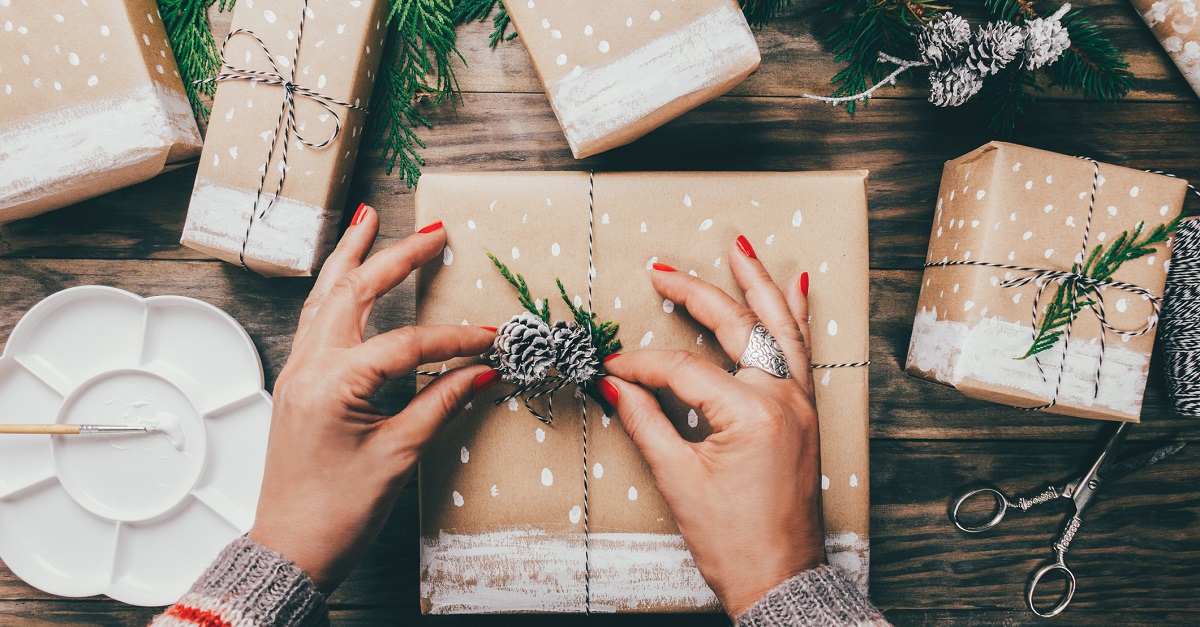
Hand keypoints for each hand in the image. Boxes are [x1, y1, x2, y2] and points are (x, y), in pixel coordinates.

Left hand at [247, 206, 497, 591]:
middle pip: (354, 293)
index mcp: (332, 383)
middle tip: (432, 230)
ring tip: (367, 220)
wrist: (289, 547)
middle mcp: (308, 366)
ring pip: (325, 297)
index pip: (406, 344)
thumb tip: (483, 372)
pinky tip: (346, 277)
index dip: (455, 339)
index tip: (492, 338)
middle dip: (394, 256)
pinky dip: (334, 289)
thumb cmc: (337, 510)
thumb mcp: (398, 456)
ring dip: (351, 257)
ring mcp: (297, 371)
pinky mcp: (298, 383)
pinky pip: (315, 319)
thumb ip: (441, 405)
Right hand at [599, 236, 823, 617]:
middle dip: (696, 294)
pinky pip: (802, 351)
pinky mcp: (806, 413)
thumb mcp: (679, 479)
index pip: (683, 370)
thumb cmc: (734, 541)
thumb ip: (645, 421)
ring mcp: (801, 403)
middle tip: (662, 269)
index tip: (610, 367)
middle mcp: (784, 398)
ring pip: (781, 327)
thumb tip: (613, 384)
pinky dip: (796, 317)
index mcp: (752, 414)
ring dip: (759, 285)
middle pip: (737, 328)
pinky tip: (797, 287)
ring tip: (740, 248)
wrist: (782, 579)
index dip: (640, 365)